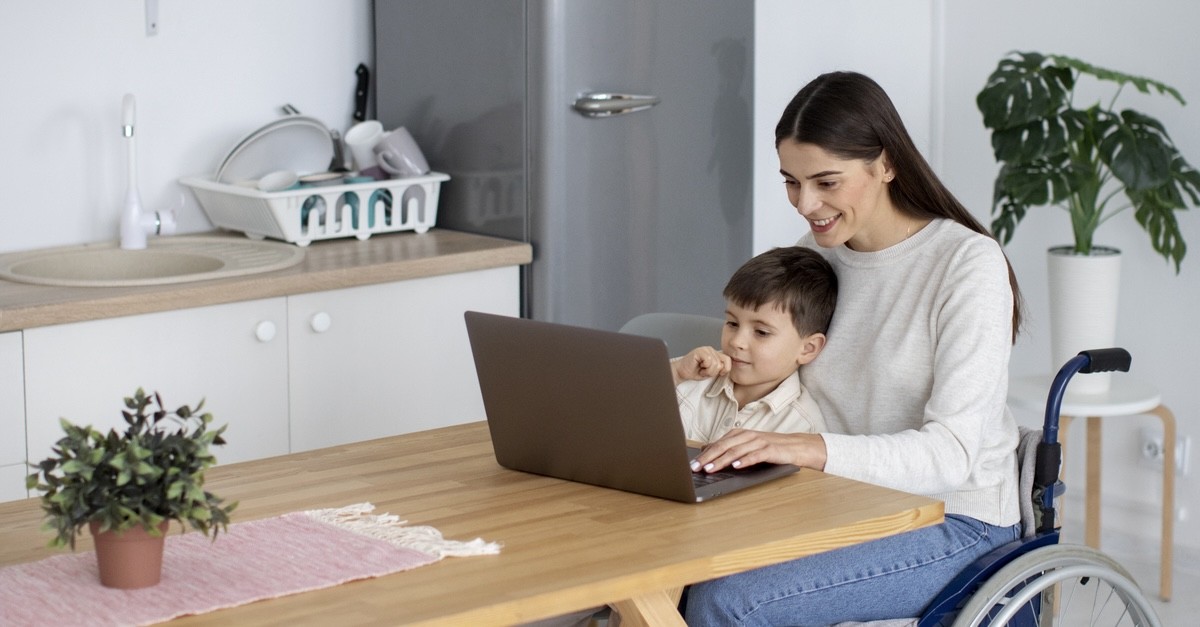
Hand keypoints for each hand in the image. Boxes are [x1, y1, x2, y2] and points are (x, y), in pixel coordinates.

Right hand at [673, 347, 730, 382]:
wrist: (682, 372)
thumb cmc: (695, 372)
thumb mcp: (711, 372)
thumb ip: (719, 368)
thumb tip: (726, 369)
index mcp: (715, 354)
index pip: (728, 360)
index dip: (725, 369)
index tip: (719, 374)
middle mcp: (711, 350)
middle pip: (721, 364)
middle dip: (713, 372)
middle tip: (704, 372)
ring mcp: (706, 349)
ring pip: (715, 364)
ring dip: (708, 371)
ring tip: (701, 369)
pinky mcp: (700, 351)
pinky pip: (709, 361)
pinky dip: (704, 368)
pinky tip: (699, 366)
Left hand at [690, 429, 826, 472]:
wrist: (797, 446)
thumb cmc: (770, 448)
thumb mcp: (746, 446)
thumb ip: (728, 447)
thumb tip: (705, 449)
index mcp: (740, 434)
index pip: (717, 443)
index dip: (703, 454)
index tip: (691, 464)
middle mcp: (747, 435)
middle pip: (723, 446)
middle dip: (707, 457)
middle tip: (695, 467)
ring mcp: (759, 442)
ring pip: (736, 450)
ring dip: (722, 460)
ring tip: (710, 469)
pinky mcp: (770, 450)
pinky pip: (755, 455)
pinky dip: (745, 460)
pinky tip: (736, 466)